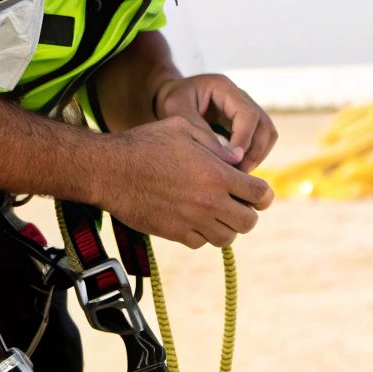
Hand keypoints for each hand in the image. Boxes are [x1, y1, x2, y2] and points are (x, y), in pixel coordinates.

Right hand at [90, 117, 274, 248]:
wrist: (110, 170)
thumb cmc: (145, 143)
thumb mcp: (183, 128)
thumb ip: (215, 144)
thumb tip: (236, 159)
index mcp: (217, 175)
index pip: (260, 194)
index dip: (262, 193)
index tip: (255, 190)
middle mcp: (209, 202)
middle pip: (249, 222)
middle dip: (247, 212)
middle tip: (235, 202)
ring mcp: (191, 221)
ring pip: (227, 238)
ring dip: (226, 226)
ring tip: (215, 212)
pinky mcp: (174, 233)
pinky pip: (201, 243)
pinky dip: (202, 233)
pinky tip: (193, 218)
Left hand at [151, 73, 278, 172]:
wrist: (166, 96)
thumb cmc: (170, 102)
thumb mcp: (178, 114)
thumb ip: (202, 134)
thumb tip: (232, 159)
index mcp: (224, 88)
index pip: (248, 115)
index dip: (244, 140)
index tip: (233, 162)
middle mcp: (240, 97)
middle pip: (265, 126)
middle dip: (255, 153)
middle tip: (238, 174)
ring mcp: (244, 110)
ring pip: (266, 135)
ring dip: (256, 156)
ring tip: (237, 174)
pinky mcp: (243, 124)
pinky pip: (257, 142)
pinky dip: (251, 157)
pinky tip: (234, 169)